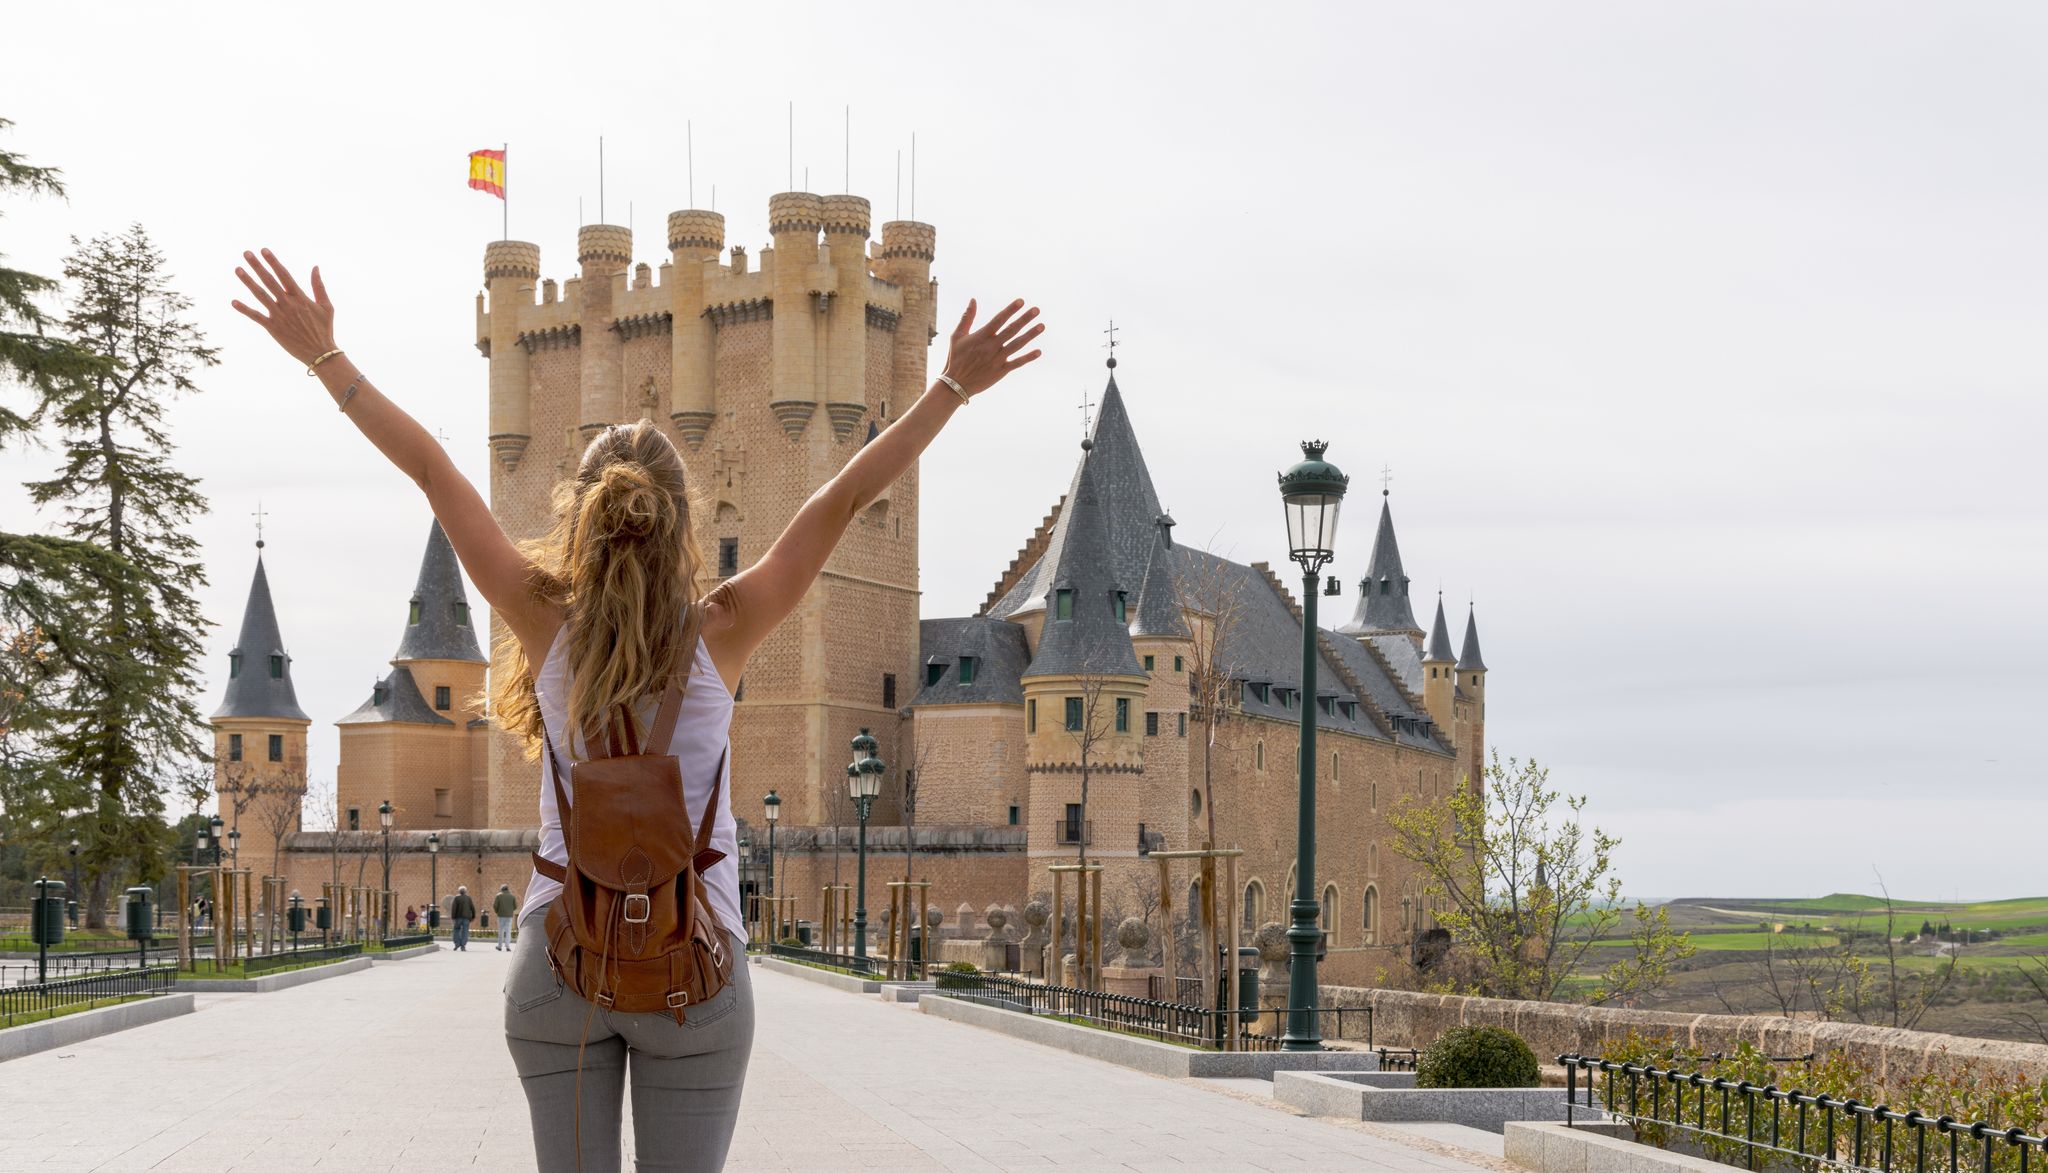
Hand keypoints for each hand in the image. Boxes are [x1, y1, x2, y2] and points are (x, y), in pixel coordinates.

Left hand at [231, 249, 336, 366]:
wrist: (320, 353)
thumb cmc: (325, 329)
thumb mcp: (327, 306)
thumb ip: (319, 286)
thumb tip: (315, 267)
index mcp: (300, 298)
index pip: (284, 275)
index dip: (273, 262)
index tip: (263, 250)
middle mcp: (288, 304)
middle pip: (269, 281)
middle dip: (257, 266)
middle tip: (246, 253)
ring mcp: (279, 315)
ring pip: (260, 295)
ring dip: (248, 281)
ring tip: (237, 269)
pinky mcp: (273, 328)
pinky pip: (256, 316)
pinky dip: (245, 309)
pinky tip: (233, 301)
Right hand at [942, 298, 1042, 396]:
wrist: (956, 384)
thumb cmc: (956, 358)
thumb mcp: (957, 336)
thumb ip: (967, 317)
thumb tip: (973, 299)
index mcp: (981, 336)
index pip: (999, 320)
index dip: (1010, 310)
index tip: (1022, 301)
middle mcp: (991, 346)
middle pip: (1011, 330)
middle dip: (1024, 319)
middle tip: (1037, 310)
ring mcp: (997, 359)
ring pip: (1017, 344)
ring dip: (1030, 335)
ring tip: (1042, 326)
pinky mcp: (1001, 371)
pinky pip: (1017, 363)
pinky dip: (1028, 358)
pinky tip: (1039, 351)